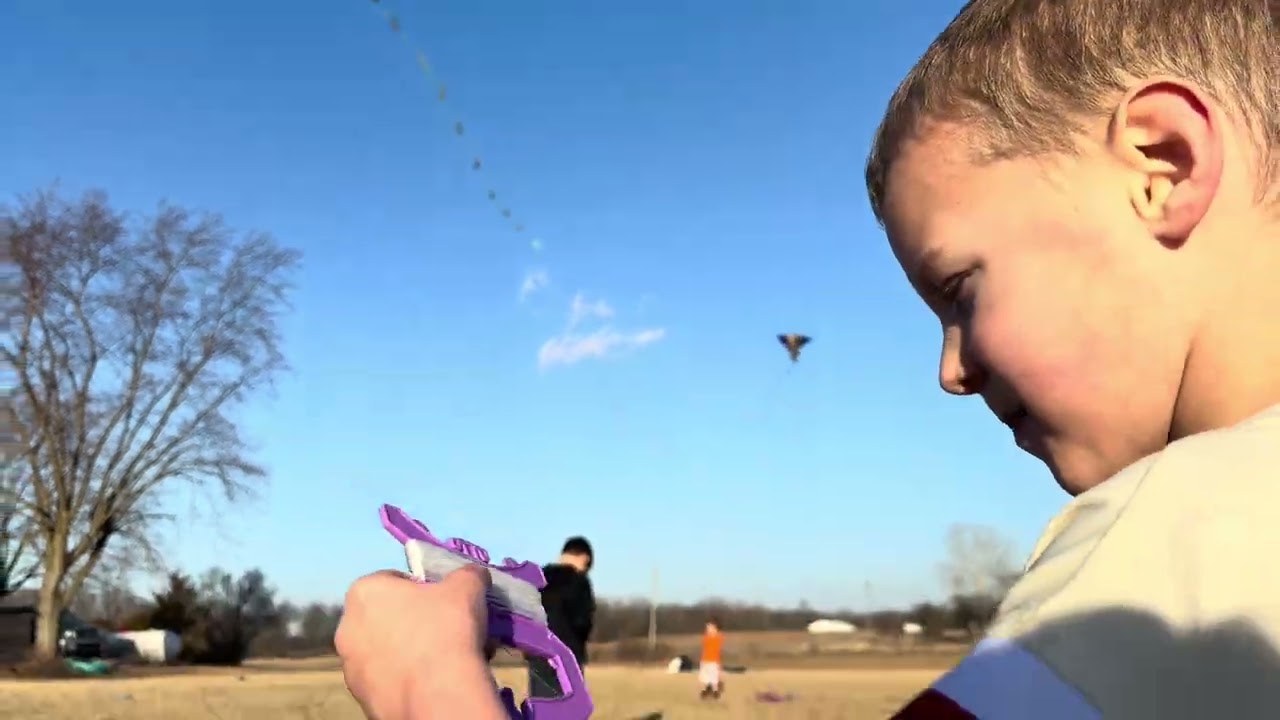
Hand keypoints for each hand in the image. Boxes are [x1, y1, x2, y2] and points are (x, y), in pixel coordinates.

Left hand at [335, 565, 506, 719]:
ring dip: (411, 652)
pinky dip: (408, 679)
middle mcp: (347, 628)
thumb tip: (473, 574)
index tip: (444, 604)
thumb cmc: (446, 628)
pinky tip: (435, 683)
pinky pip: (388, 680)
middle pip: (388, 617)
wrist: (438, 694)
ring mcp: (351, 666)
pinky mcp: (361, 698)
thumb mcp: (467, 585)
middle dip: (415, 622)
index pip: (394, 580)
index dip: (423, 590)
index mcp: (364, 592)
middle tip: (446, 631)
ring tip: (446, 661)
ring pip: (387, 651)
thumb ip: (467, 574)